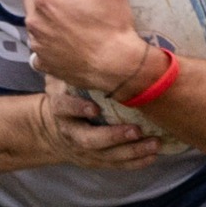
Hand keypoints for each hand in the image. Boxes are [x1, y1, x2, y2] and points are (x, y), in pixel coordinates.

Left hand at [23, 0, 152, 93]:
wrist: (117, 66)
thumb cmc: (112, 23)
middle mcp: (35, 22)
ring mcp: (37, 44)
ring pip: (31, 22)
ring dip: (37, 12)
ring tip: (49, 8)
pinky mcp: (44, 63)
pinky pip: (37, 48)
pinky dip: (43, 40)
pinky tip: (52, 38)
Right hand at [38, 78, 162, 168]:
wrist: (50, 130)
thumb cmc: (64, 96)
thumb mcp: (60, 80)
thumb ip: (68, 66)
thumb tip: (82, 42)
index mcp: (59, 110)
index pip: (64, 108)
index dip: (77, 108)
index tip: (94, 107)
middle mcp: (71, 133)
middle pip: (89, 139)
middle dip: (113, 136)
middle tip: (136, 130)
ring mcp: (84, 150)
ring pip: (107, 155)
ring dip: (132, 151)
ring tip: (154, 144)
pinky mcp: (96, 160)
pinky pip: (116, 164)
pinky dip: (135, 162)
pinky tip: (153, 156)